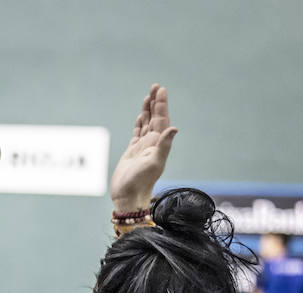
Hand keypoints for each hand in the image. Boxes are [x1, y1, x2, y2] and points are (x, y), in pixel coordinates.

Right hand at [110, 84, 177, 211]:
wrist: (128, 197)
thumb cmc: (141, 182)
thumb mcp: (154, 163)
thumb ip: (164, 145)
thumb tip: (174, 128)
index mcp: (158, 143)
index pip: (161, 119)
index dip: (161, 104)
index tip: (160, 90)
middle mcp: (152, 143)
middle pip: (155, 118)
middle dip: (155, 102)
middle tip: (156, 87)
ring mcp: (142, 147)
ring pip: (146, 123)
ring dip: (147, 110)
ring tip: (148, 97)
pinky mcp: (132, 152)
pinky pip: (137, 133)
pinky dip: (139, 123)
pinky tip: (140, 116)